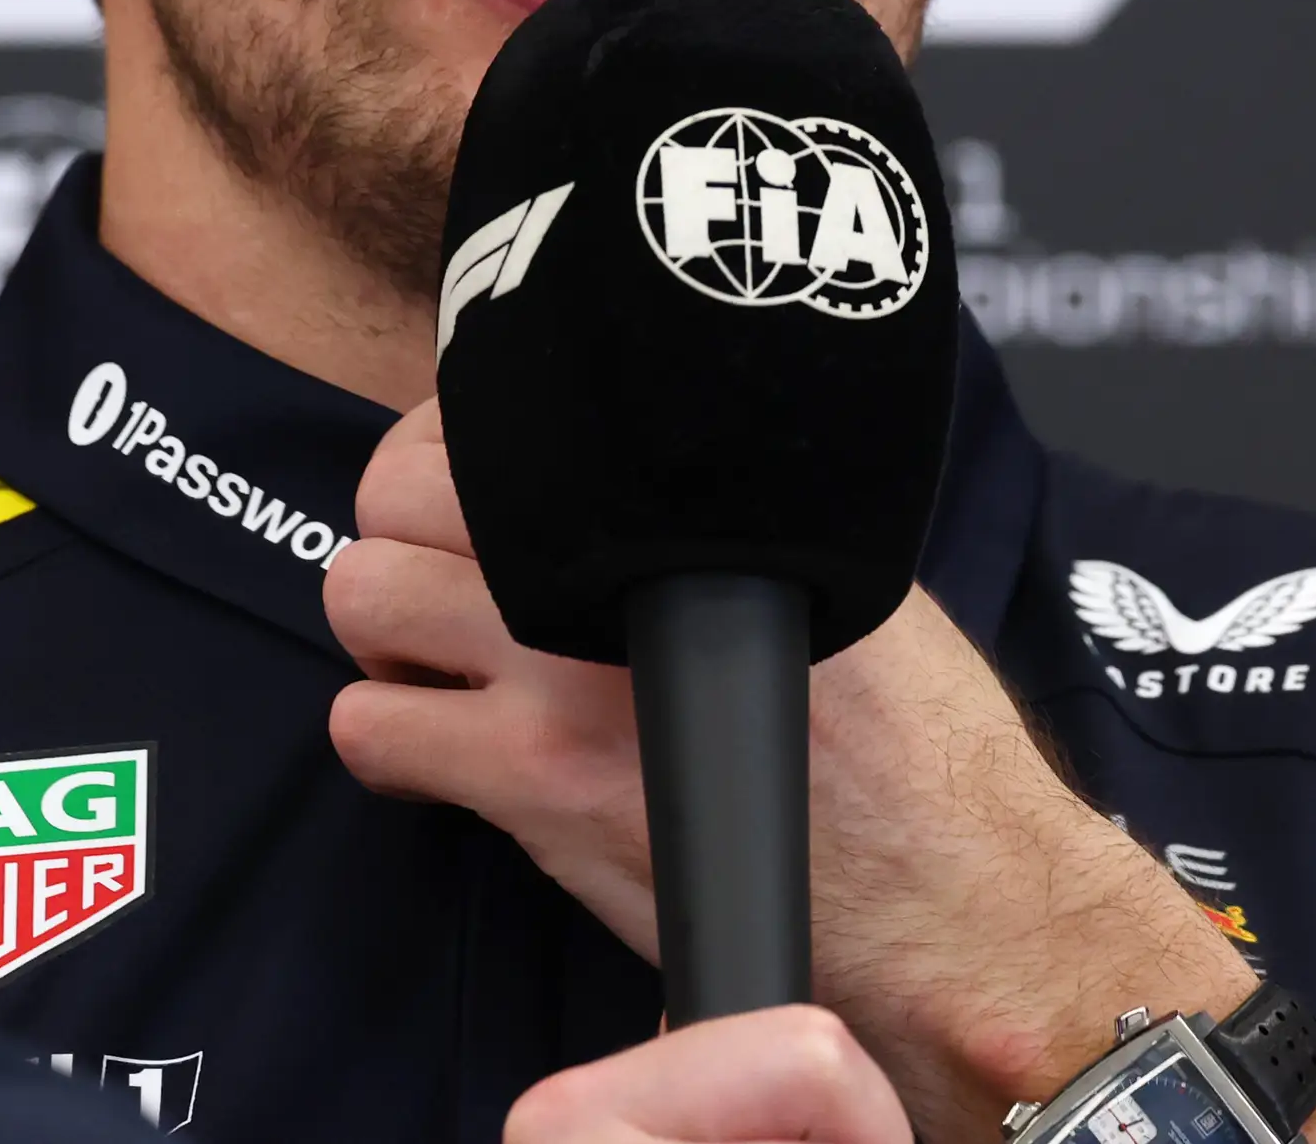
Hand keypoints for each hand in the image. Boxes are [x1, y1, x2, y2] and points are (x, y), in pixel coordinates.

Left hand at [327, 404, 1310, 1143]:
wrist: (952, 900)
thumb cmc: (922, 751)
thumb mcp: (842, 571)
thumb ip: (725, 515)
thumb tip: (642, 475)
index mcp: (694, 509)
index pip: (499, 415)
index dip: (467, 442)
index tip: (480, 476)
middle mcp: (614, 574)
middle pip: (399, 489)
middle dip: (402, 524)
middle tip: (441, 568)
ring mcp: (562, 681)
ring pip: (363, 599)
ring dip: (385, 630)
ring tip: (440, 658)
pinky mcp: (536, 791)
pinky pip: (373, 734)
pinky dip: (389, 738)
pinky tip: (447, 751)